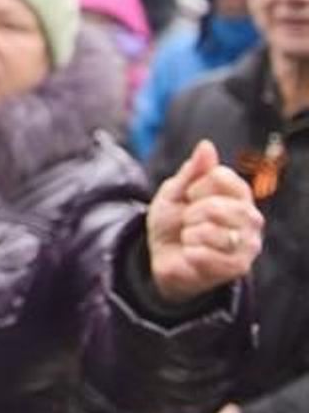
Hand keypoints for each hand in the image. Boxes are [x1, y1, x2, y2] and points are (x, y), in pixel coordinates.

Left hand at [146, 140, 263, 302]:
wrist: (162, 257)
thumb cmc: (173, 221)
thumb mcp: (174, 191)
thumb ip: (192, 171)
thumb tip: (206, 145)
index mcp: (238, 193)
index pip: (219, 176)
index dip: (194, 186)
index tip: (190, 197)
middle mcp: (251, 217)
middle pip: (215, 206)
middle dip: (190, 213)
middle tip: (189, 222)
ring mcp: (248, 243)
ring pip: (209, 231)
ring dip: (189, 235)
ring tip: (191, 238)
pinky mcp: (238, 267)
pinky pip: (205, 254)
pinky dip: (190, 253)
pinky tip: (193, 254)